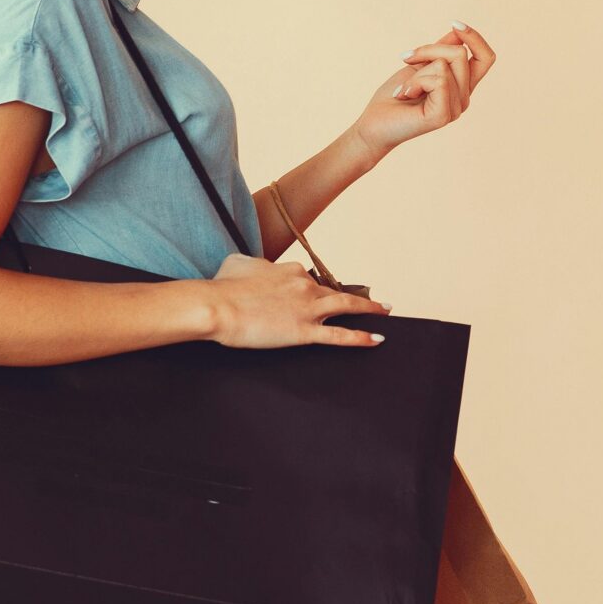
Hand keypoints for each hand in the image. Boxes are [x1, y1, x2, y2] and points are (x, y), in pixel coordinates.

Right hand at [205, 253, 393, 348]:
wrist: (217, 306)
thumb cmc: (222, 286)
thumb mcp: (237, 264)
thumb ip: (252, 264)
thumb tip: (251, 266)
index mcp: (290, 269)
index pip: (309, 279)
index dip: (316, 289)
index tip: (320, 295)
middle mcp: (304, 285)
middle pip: (335, 290)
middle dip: (356, 296)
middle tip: (374, 300)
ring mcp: (308, 308)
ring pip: (347, 306)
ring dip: (370, 308)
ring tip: (385, 311)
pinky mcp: (304, 331)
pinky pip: (340, 335)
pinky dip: (361, 337)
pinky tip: (377, 339)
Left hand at [350, 22, 493, 160]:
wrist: (374, 123)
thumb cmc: (396, 95)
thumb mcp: (420, 65)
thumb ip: (441, 50)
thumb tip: (457, 32)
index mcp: (462, 86)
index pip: (485, 58)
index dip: (475, 38)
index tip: (454, 24)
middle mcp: (463, 98)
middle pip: (460, 53)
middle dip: (429, 49)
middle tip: (406, 59)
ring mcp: (455, 109)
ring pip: (444, 66)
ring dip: (417, 71)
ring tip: (405, 88)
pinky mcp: (443, 115)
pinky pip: (438, 81)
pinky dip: (415, 82)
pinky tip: (404, 94)